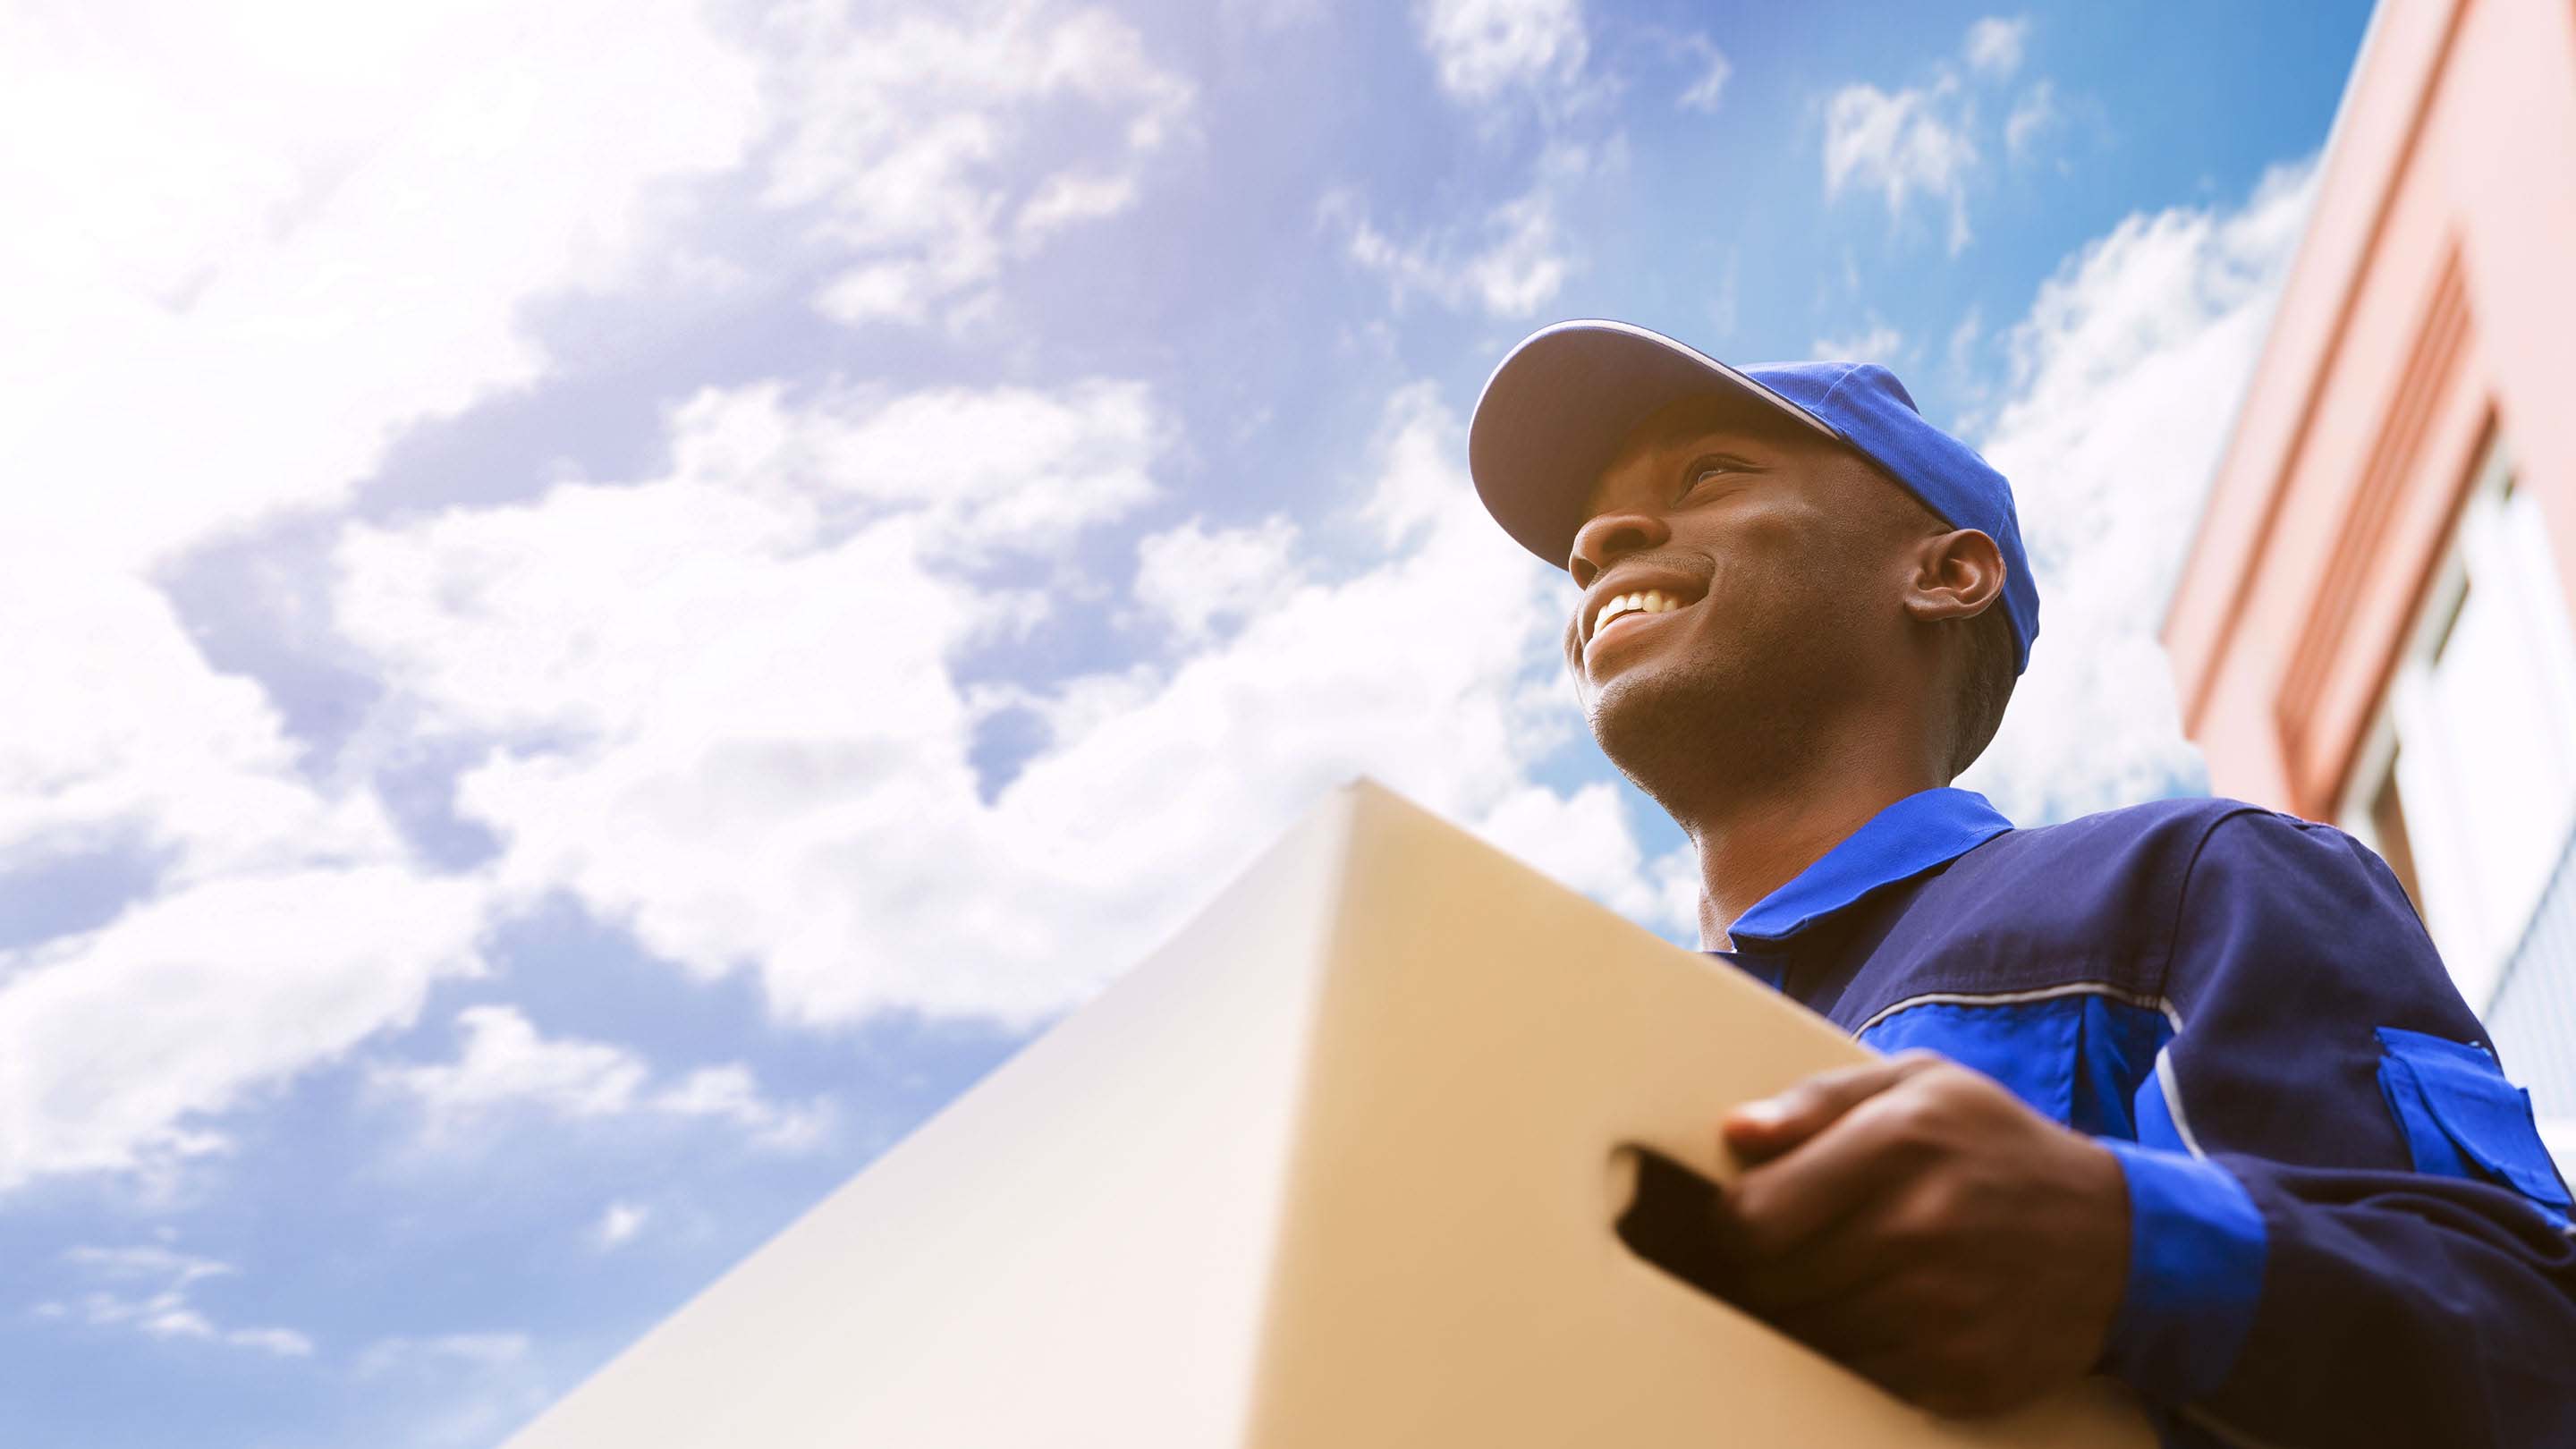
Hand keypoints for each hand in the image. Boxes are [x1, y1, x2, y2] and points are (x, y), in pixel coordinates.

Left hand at [1716, 1050, 2130, 1416]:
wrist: (2119, 1241)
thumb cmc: (1996, 1149)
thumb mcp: (1921, 1083)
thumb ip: (1819, 1098)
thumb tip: (1737, 1132)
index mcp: (1898, 1143)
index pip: (1750, 1219)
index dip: (1733, 1222)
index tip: (1750, 1217)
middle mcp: (1919, 1230)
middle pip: (1769, 1284)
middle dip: (1766, 1268)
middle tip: (1796, 1250)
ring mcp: (1943, 1312)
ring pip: (1806, 1335)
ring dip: (1809, 1311)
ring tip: (1849, 1276)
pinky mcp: (1961, 1376)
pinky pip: (1859, 1376)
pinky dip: (1858, 1351)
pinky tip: (1892, 1314)